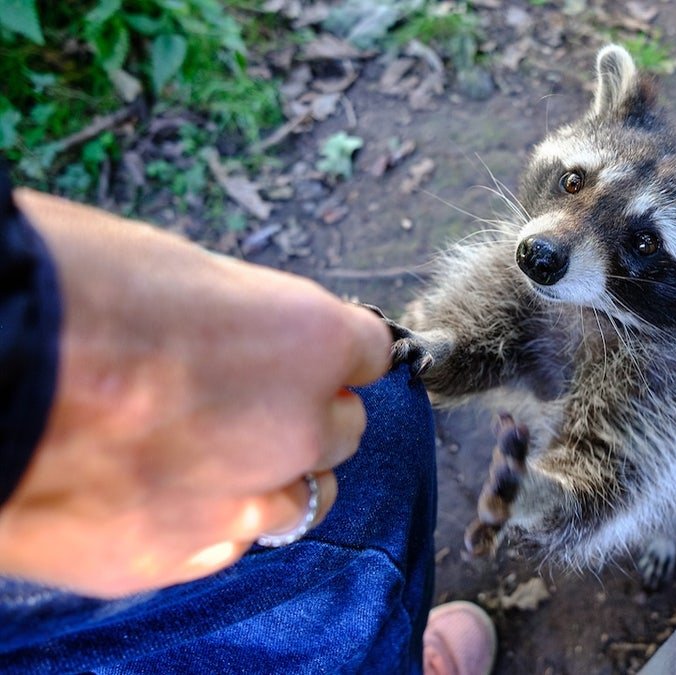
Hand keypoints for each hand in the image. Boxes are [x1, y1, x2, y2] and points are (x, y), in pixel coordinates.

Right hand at [0, 190, 391, 597]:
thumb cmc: (66, 288)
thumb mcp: (176, 269)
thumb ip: (243, 318)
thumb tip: (251, 334)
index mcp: (309, 342)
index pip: (370, 353)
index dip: (338, 352)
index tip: (320, 355)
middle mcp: (295, 430)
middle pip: (341, 431)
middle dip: (307, 414)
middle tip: (247, 400)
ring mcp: (238, 503)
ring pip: (298, 500)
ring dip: (271, 479)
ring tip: (207, 456)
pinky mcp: (174, 556)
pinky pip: (225, 543)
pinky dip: (209, 521)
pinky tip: (159, 494)